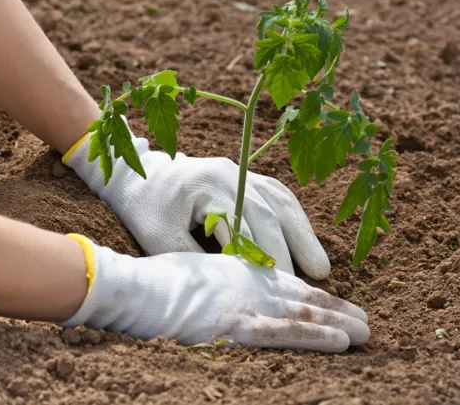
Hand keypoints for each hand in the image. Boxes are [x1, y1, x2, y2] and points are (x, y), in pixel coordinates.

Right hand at [61, 236, 368, 351]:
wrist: (135, 286)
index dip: (316, 297)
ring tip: (365, 333)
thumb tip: (230, 295)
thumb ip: (220, 284)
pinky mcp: (237, 324)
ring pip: (302, 314)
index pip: (287, 286)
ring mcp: (246, 303)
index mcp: (241, 272)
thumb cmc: (156, 282)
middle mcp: (250, 284)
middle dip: (336, 310)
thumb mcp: (195, 277)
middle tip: (366, 322)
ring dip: (337, 323)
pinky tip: (340, 342)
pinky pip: (284, 332)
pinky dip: (314, 336)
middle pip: (302, 299)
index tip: (339, 306)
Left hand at [64, 132, 330, 278]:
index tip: (277, 288)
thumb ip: (194, 259)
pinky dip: (294, 219)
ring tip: (322, 268)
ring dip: (302, 235)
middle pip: (270, 214)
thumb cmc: (145, 208)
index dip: (262, 259)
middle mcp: (230, 174)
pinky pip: (277, 194)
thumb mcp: (159, 238)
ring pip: (281, 202)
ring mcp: (240, 171)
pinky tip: (305, 240)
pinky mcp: (244, 175)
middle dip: (289, 252)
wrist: (138, 174)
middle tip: (307, 285)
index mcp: (207, 187)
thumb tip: (232, 286)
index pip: (244, 227)